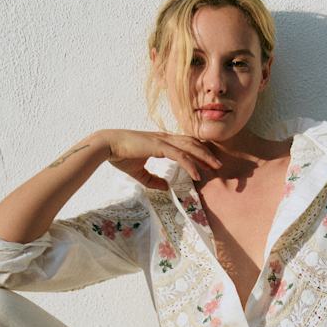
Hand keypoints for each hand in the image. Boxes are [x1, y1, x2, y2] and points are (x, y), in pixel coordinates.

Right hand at [101, 129, 222, 189]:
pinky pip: (180, 156)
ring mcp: (163, 141)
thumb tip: (166, 188)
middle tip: (219, 165)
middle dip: (207, 154)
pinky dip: (190, 164)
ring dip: (205, 157)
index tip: (207, 163)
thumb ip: (153, 180)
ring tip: (216, 167)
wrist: (107, 146)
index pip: (185, 145)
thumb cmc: (120, 155)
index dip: (198, 152)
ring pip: (190, 147)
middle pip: (192, 144)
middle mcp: (165, 138)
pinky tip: (198, 174)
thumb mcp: (139, 172)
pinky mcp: (159, 146)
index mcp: (161, 142)